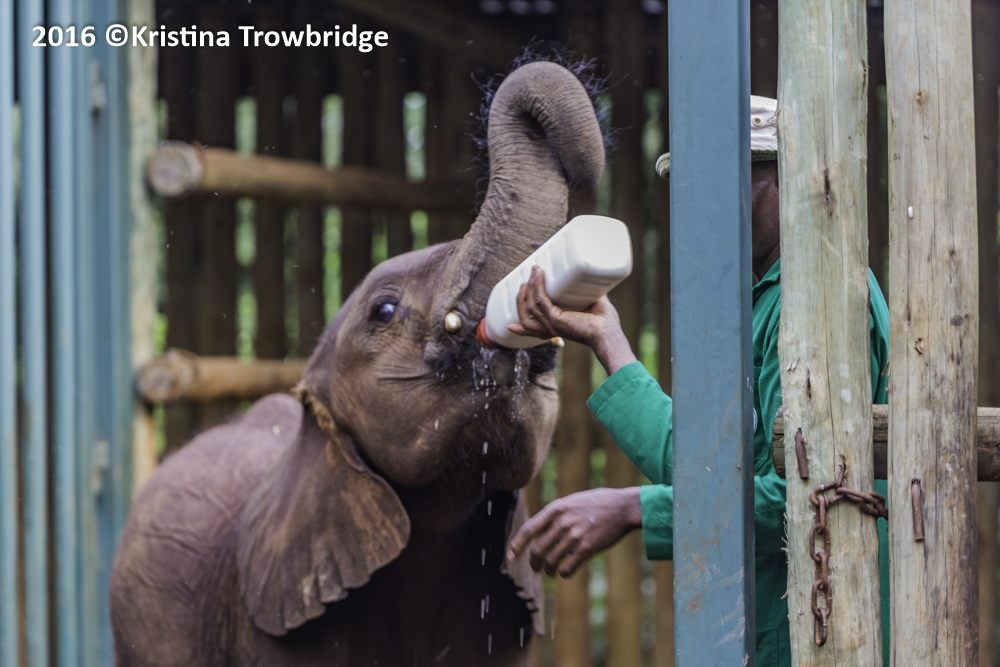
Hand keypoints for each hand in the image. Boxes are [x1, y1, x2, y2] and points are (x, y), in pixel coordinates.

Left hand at [506, 487, 641, 577]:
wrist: (623, 507)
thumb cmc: (599, 503)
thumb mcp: (572, 501)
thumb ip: (557, 514)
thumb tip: (541, 530)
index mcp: (556, 509)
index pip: (528, 529)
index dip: (516, 545)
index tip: (510, 557)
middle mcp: (561, 522)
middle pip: (537, 550)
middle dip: (533, 563)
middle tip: (535, 569)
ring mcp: (573, 536)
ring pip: (551, 561)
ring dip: (549, 570)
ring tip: (551, 572)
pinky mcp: (586, 548)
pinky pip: (567, 568)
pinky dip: (564, 573)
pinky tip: (566, 571)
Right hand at [507, 267, 636, 373]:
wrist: (608, 333)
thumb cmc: (604, 323)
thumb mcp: (590, 305)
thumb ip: (585, 294)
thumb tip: (588, 279)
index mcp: (557, 327)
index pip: (532, 327)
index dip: (520, 326)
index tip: (512, 323)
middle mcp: (550, 328)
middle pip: (525, 315)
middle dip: (521, 297)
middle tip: (526, 280)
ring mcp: (551, 324)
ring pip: (529, 306)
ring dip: (530, 287)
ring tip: (534, 272)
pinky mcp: (555, 319)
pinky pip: (540, 301)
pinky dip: (538, 286)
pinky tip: (539, 276)